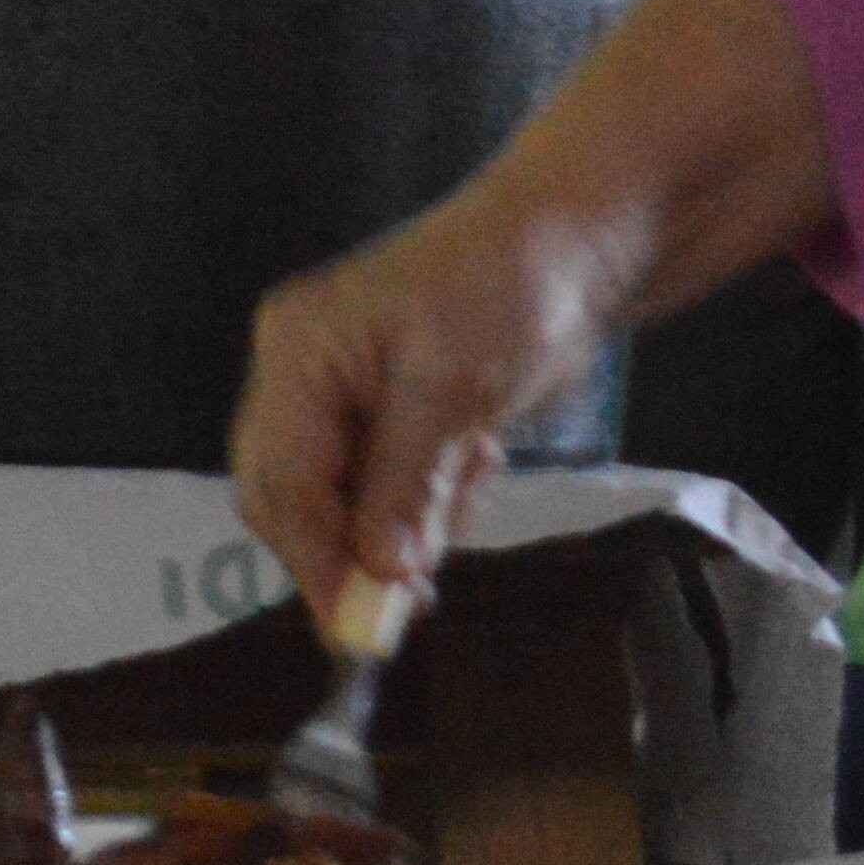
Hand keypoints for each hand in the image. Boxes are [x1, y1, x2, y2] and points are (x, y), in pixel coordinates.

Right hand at [226, 186, 627, 608]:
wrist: (584, 239)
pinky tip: (480, 449)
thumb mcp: (451, 388)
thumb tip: (374, 574)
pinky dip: (437, 497)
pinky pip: (392, 492)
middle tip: (420, 590)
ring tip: (472, 464)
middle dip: (358, 547)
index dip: (315, 560)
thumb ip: (401, 485)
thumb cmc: (510, 287)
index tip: (360, 626)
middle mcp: (306, 377)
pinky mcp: (397, 415)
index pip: (279, 482)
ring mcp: (349, 397)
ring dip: (411, 517)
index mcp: (297, 353)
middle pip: (297, 501)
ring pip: (348, 507)